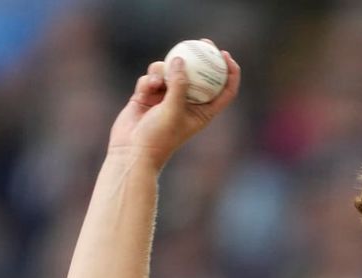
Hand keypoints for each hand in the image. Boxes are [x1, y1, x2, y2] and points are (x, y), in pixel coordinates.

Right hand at [107, 40, 240, 167]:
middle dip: (201, 57)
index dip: (229, 72)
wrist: (131, 151)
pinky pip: (152, 77)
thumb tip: (179, 59)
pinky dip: (149, 81)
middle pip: (200, 75)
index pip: (224, 91)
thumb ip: (178, 84)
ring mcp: (167, 98)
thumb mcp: (173, 110)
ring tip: (158, 82)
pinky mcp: (149, 95)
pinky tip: (145, 90)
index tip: (225, 55)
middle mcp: (187, 104)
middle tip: (202, 42)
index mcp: (203, 112)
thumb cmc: (159, 137)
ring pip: (171, 72)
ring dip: (164, 71)